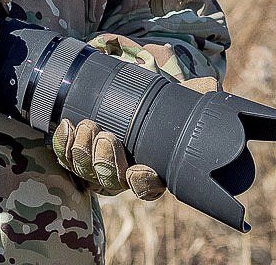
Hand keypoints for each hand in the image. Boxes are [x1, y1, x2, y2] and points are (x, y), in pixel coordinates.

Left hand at [51, 74, 218, 197]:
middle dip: (105, 161)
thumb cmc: (154, 100)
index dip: (143, 183)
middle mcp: (122, 172)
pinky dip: (64, 143)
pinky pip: (65, 157)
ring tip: (86, 125)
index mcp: (151, 167)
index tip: (138, 170)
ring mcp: (97, 165)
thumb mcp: (176, 95)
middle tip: (105, 135)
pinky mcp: (75, 153)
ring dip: (83, 150)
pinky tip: (67, 124)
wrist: (122, 89)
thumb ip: (196, 93)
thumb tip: (211, 86)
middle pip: (110, 181)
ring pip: (85, 171)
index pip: (148, 188)